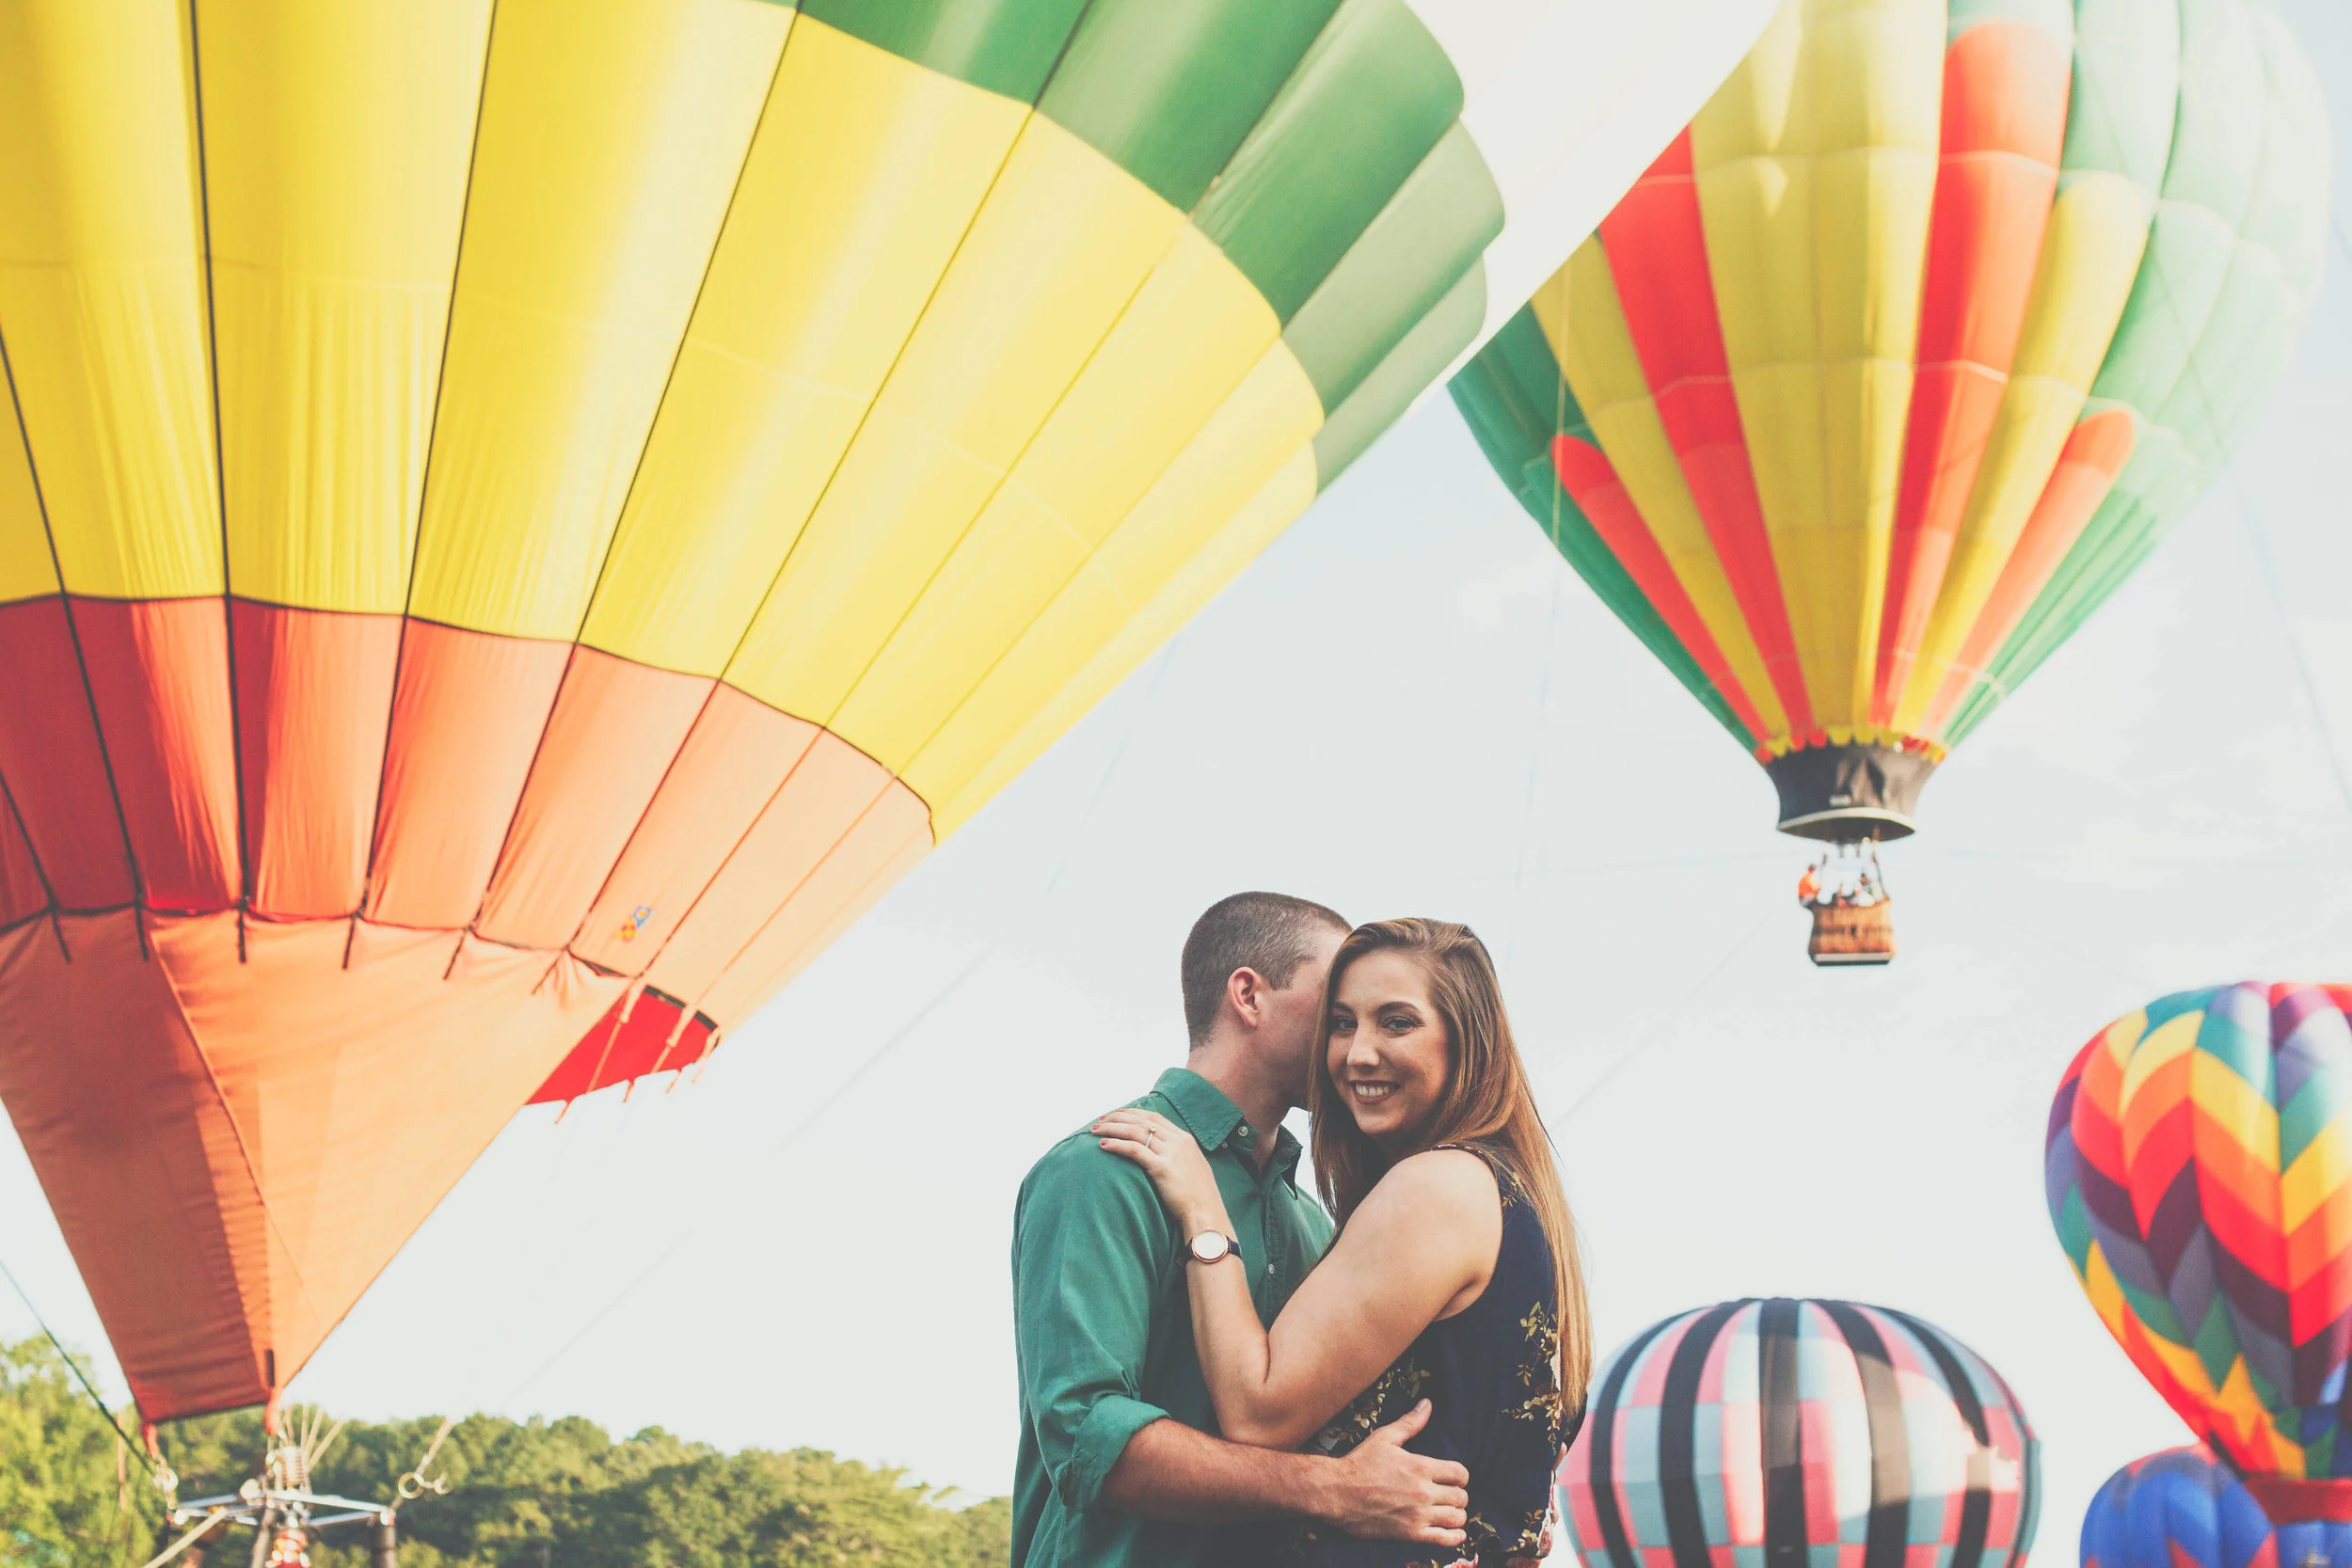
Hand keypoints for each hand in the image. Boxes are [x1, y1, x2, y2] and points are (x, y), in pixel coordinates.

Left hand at [1091, 1108, 1224, 1232]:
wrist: (1206, 1212)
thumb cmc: (1199, 1196)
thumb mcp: (1193, 1167)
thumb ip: (1179, 1155)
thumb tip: (1161, 1153)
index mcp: (1185, 1139)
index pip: (1154, 1117)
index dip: (1133, 1114)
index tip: (1117, 1115)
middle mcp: (1178, 1141)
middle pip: (1142, 1121)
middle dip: (1118, 1117)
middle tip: (1100, 1120)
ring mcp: (1170, 1153)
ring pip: (1135, 1132)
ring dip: (1113, 1128)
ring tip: (1096, 1130)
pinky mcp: (1161, 1167)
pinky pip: (1134, 1150)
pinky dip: (1117, 1145)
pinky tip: (1104, 1146)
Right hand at [1316, 1400, 1469, 1545]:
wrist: (1336, 1492)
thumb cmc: (1359, 1463)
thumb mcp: (1385, 1437)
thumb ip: (1410, 1422)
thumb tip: (1427, 1404)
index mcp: (1420, 1466)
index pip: (1460, 1473)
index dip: (1460, 1475)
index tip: (1452, 1478)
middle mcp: (1423, 1491)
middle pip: (1461, 1496)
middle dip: (1458, 1495)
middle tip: (1448, 1495)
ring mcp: (1418, 1514)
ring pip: (1456, 1518)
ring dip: (1457, 1515)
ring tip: (1449, 1512)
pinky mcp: (1410, 1534)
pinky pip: (1444, 1539)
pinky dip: (1455, 1537)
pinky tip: (1454, 1532)